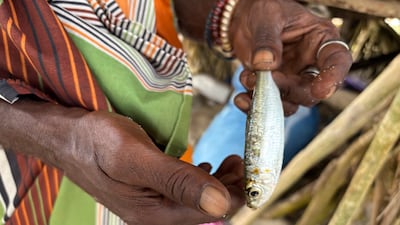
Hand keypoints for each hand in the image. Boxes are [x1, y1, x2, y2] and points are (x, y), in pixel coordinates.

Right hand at [60, 111, 244, 224]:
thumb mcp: (135, 157)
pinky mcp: (148, 194)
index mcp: (154, 215)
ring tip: (229, 162)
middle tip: (240, 160)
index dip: (237, 194)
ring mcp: (151, 206)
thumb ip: (177, 181)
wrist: (66, 137)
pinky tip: (203, 169)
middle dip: (231, 188)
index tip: (249, 168)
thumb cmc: (96, 142)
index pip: (211, 214)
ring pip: (197, 202)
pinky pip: (183, 195)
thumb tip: (221, 206)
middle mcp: (155, 217)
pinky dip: (200, 182)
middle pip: (207, 211)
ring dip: (219, 184)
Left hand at [230, 0, 352, 115]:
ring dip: (268, 100)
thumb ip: (267, 40)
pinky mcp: (273, 88)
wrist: (243, 20)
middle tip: (269, 79)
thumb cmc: (264, 11)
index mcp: (320, 40)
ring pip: (290, 102)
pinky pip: (268, 104)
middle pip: (310, 90)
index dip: (334, 77)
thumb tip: (266, 64)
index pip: (337, 60)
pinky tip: (241, 98)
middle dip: (289, 91)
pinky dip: (253, 105)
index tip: (321, 91)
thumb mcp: (268, 17)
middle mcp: (310, 64)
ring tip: (247, 79)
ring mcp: (292, 79)